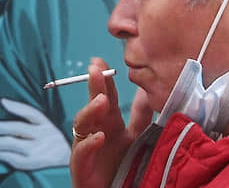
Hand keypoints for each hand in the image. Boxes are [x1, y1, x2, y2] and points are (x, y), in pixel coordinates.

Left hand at [0, 98, 69, 170]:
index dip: (16, 107)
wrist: (76, 168)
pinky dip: (6, 156)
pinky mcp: (38, 164)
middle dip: (1, 126)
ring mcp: (42, 150)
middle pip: (19, 128)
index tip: (2, 101)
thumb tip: (12, 116)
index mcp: (49, 126)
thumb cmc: (60, 151)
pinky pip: (18, 160)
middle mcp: (46, 136)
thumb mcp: (52, 135)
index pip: (31, 113)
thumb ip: (35, 128)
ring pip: (15, 143)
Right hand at [69, 58, 152, 187]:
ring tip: (101, 100)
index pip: (106, 96)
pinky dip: (89, 143)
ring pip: (82, 124)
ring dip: (90, 110)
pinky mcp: (81, 166)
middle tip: (95, 69)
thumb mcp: (136, 138)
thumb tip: (148, 90)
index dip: (104, 79)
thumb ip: (141, 116)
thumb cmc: (123, 167)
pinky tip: (100, 136)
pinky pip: (81, 152)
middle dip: (93, 86)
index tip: (102, 61)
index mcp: (110, 123)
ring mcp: (86, 147)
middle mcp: (96, 130)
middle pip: (93, 103)